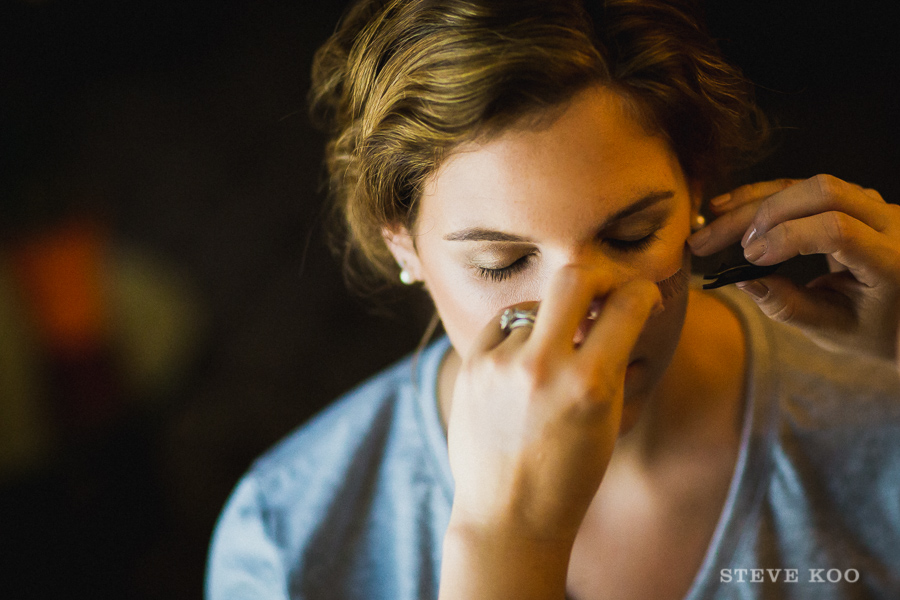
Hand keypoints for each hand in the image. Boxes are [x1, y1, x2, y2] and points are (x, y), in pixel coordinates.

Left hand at [446, 268, 660, 542]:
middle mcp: (543, 367)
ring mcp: (501, 364)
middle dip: (598, 276)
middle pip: (574, 277)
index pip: (627, 304)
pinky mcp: (471, 365)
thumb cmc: (570, 473)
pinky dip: (518, 333)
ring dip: (552, 322)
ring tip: (553, 357)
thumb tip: (622, 305)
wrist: (508, 515)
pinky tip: (523, 358)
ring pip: (536, 307)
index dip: (642, 293)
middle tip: (603, 290)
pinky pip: (503, 324)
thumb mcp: (609, 419)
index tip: (641, 297)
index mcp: (590, 384)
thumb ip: (615, 360)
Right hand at [688, 175, 899, 360]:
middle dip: (761, 214)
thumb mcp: (833, 329)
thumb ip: (790, 307)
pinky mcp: (851, 200)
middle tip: (714, 242)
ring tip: (712, 220)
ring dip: (754, 202)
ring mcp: (872, 204)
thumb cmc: (873, 328)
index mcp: (891, 259)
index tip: (749, 258)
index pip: (838, 229)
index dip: (788, 237)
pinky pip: (804, 187)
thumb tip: (742, 280)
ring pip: (807, 184)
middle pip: (822, 192)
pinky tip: (731, 207)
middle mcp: (889, 221)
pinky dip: (764, 196)